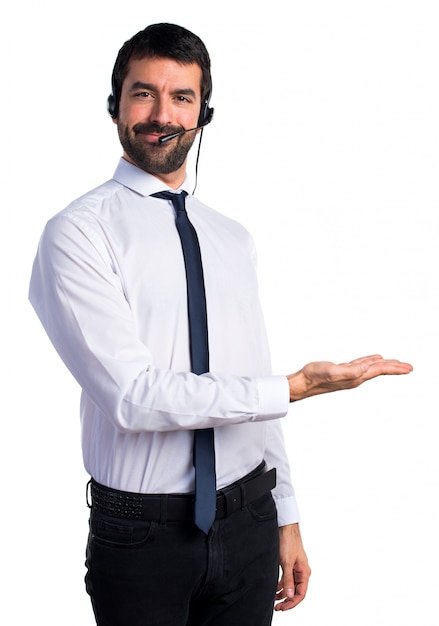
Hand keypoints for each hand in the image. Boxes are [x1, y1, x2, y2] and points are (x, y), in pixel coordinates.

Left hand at [275, 523, 310, 610]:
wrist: (285, 527)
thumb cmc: (288, 542)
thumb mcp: (286, 562)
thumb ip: (288, 580)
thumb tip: (290, 596)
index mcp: (305, 572)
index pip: (301, 594)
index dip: (292, 603)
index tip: (282, 608)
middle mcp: (302, 571)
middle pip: (296, 591)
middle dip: (287, 600)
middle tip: (277, 607)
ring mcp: (296, 568)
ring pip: (291, 586)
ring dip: (283, 594)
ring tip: (274, 600)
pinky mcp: (289, 564)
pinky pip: (287, 579)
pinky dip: (281, 585)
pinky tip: (274, 589)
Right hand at [287, 354, 412, 401]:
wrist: (302, 383)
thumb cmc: (314, 377)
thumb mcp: (331, 371)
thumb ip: (349, 371)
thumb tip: (365, 369)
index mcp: (355, 377)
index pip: (379, 371)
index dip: (394, 368)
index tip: (408, 368)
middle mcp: (355, 377)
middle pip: (379, 371)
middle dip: (395, 369)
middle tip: (410, 367)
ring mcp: (349, 375)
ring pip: (372, 368)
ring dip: (385, 366)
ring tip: (397, 364)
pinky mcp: (343, 371)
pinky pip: (362, 365)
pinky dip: (371, 362)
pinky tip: (374, 360)